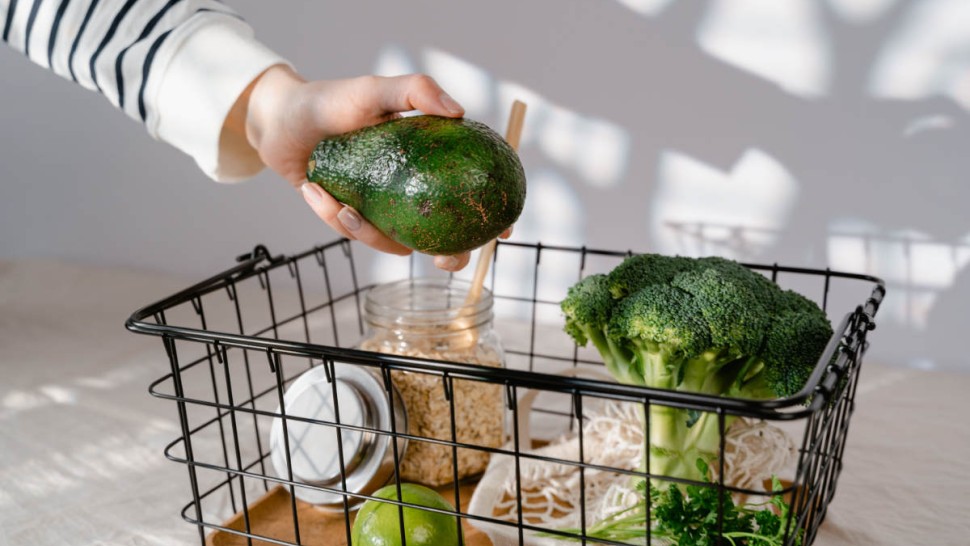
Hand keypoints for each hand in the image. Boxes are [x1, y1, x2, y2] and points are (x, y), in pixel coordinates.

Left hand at [238, 65, 476, 271]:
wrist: (280, 119)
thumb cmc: (331, 101)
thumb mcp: (374, 90)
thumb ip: (415, 91)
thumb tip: (458, 112)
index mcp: (428, 162)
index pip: (469, 191)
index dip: (491, 213)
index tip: (501, 228)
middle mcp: (410, 190)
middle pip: (443, 234)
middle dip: (448, 255)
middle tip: (440, 257)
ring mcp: (382, 208)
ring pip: (394, 242)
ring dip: (369, 233)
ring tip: (342, 206)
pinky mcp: (352, 219)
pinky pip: (352, 233)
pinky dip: (332, 216)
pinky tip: (312, 191)